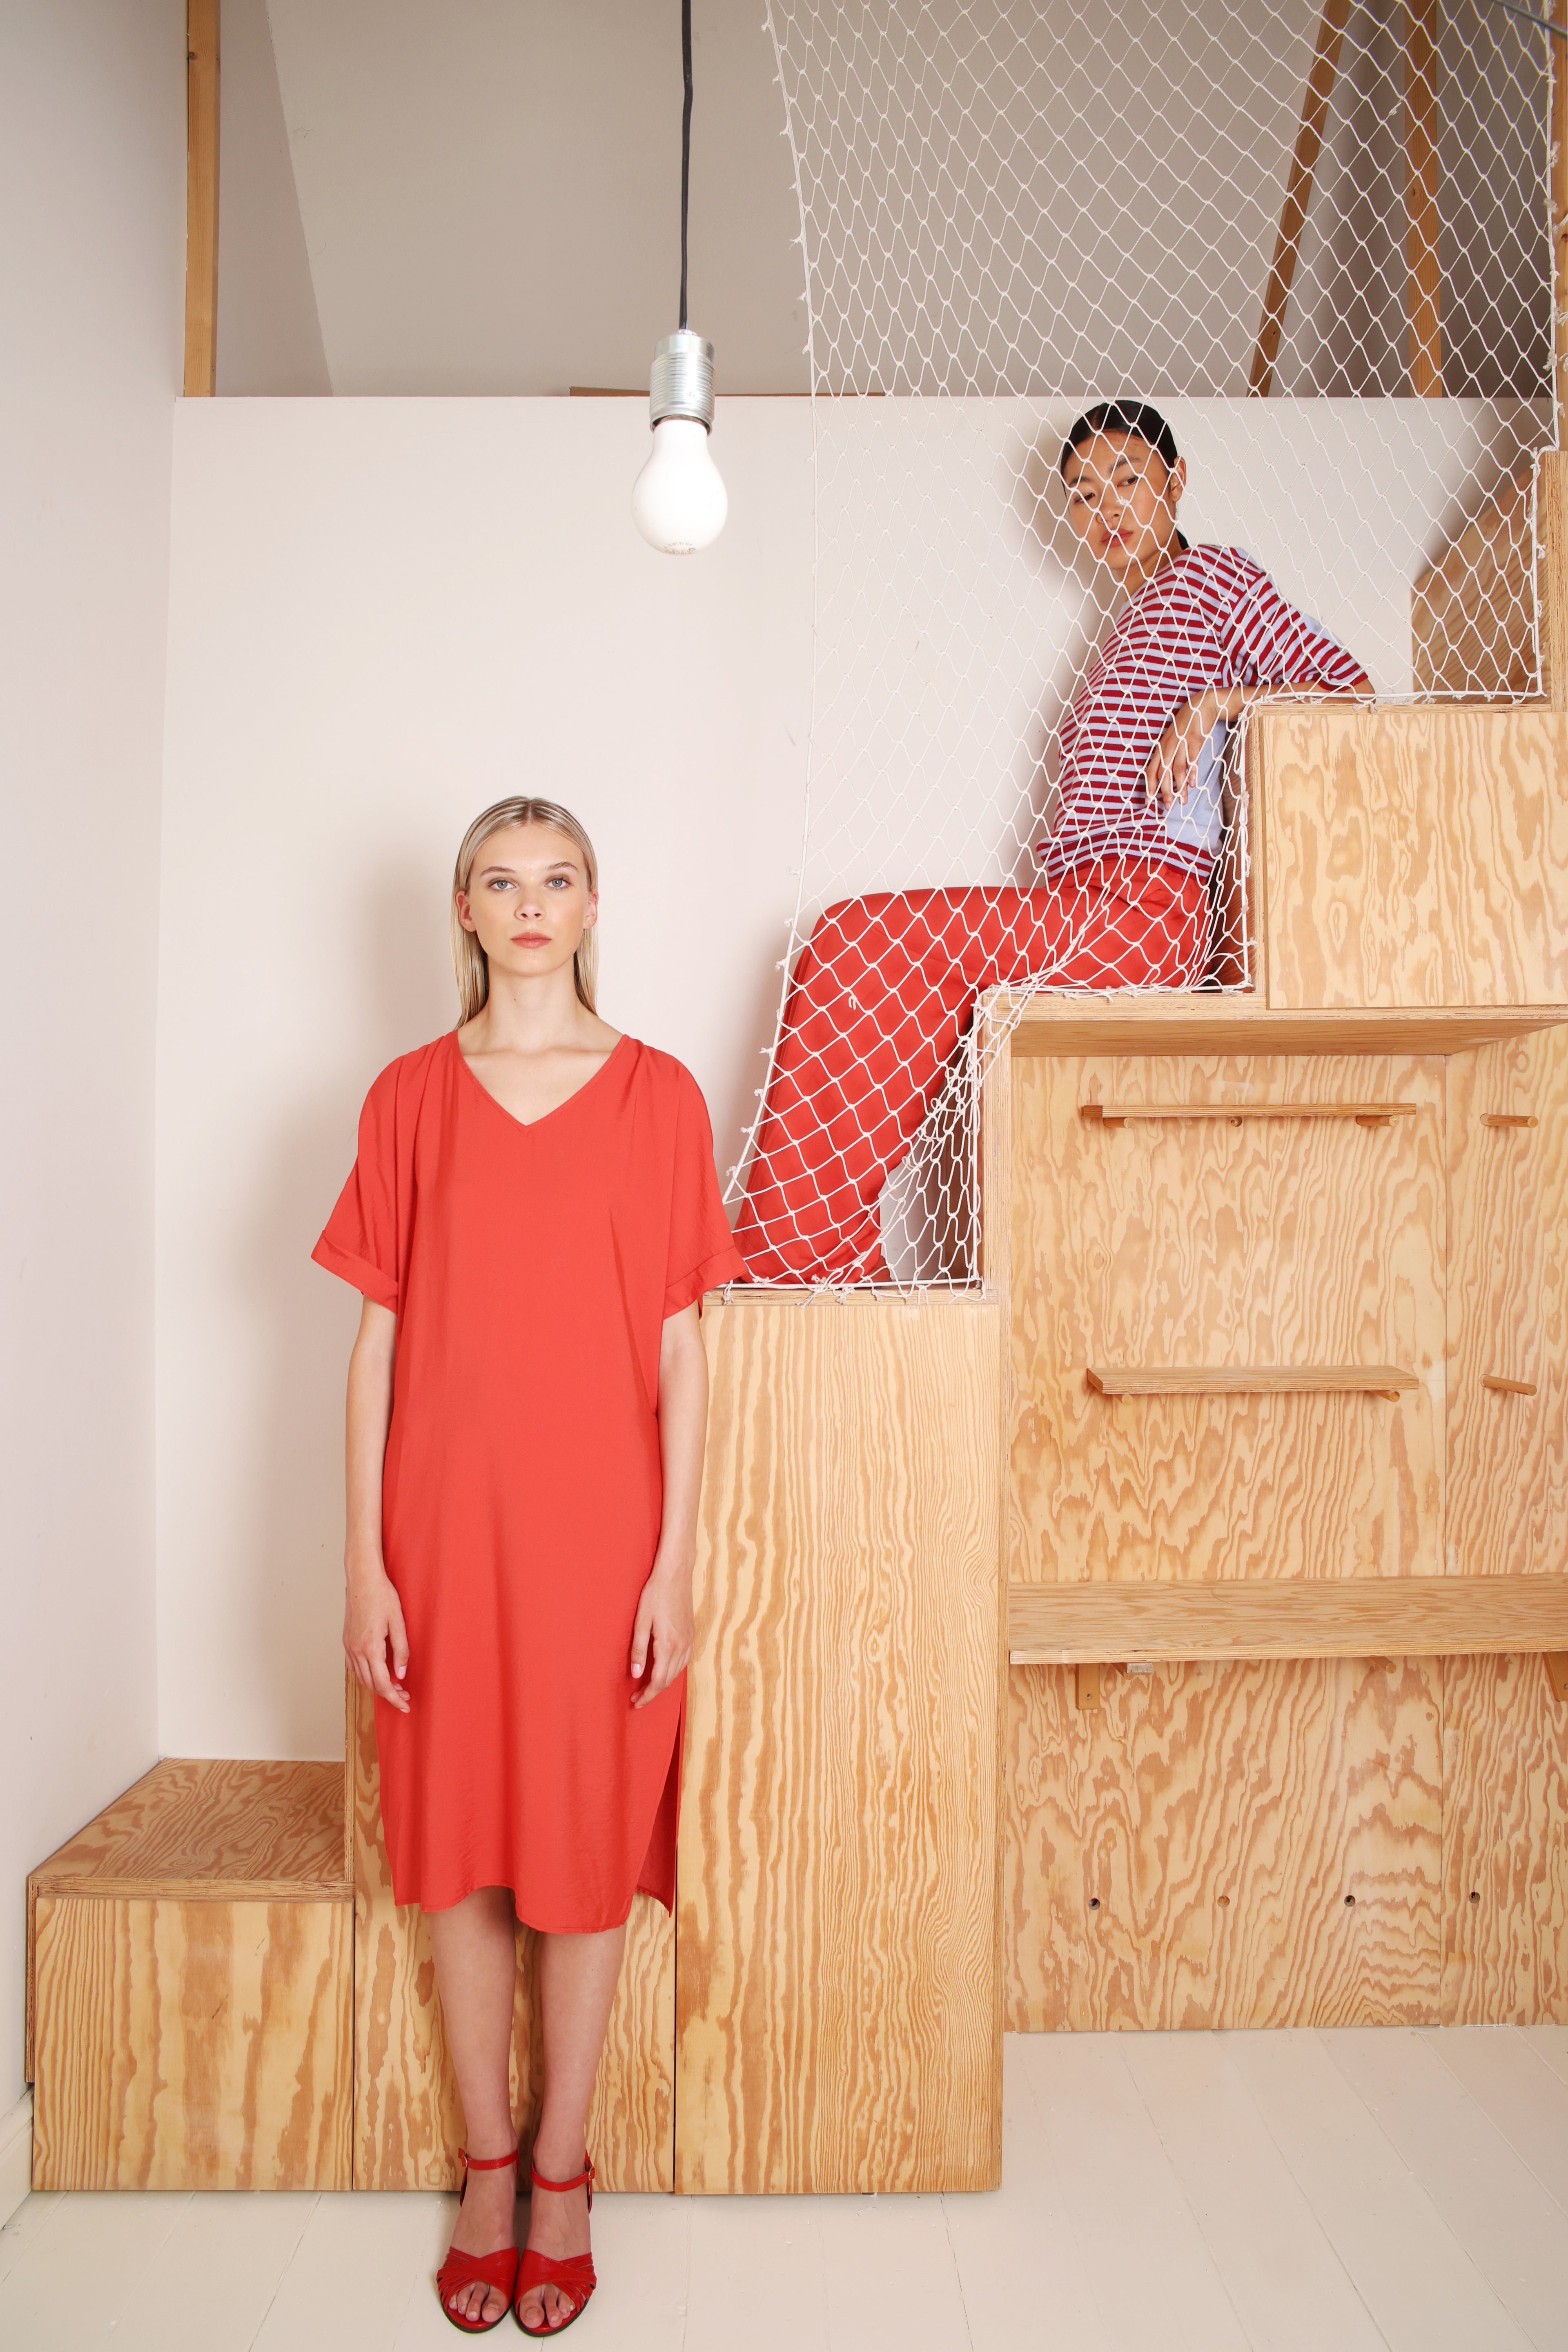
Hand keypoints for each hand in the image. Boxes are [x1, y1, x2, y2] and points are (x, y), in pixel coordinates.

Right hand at [344, 1564, 410, 1711]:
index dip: (395, 1699)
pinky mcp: (346, 1640)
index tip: (406, 1706)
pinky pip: (353, 1666)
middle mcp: (356, 1650)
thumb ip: (401, 1651)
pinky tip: (376, 1672)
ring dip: (377, 1685)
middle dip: (388, 1694)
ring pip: (361, 1677)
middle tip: (405, 1695)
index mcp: (370, 1648)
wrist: (362, 1579)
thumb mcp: (398, 1623)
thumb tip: (401, 1675)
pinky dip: (365, 1674)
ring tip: (394, 1685)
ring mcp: (349, 1646)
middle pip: (371, 1684)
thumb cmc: (382, 1596)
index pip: (383, 1684)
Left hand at [629, 1561, 693, 1709]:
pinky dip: (674, 1672)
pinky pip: (684, 1661)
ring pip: (677, 1672)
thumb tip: (636, 1674)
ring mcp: (689, 1640)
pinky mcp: (691, 1634)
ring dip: (663, 1684)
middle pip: (668, 1680)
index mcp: (668, 1645)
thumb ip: (639, 1649)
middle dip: (653, 1693)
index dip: (647, 1695)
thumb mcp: (641, 1621)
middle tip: (637, 1699)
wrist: (676, 1574)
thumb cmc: (655, 1594)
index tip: (636, 1702)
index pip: (658, 1680)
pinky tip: (665, 1671)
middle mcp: (682, 1646)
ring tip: (648, 1688)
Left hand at [1145, 689, 1225, 811]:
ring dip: (1180, 788)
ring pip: (1178, 770)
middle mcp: (1168, 747)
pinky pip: (1192, 760)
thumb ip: (1169, 757)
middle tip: (1167, 807)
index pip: (1150, 771)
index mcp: (1161, 748)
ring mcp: (1181, 744)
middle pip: (1164, 774)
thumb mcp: (1173, 740)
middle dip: (1165, 792)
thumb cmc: (1186, 726)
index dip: (1149, 787)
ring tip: (1183, 801)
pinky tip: (1192, 784)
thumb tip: (1169, 778)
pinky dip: (1192, 773)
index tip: (1148, 801)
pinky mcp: (1195, 741)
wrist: (1201, 706)